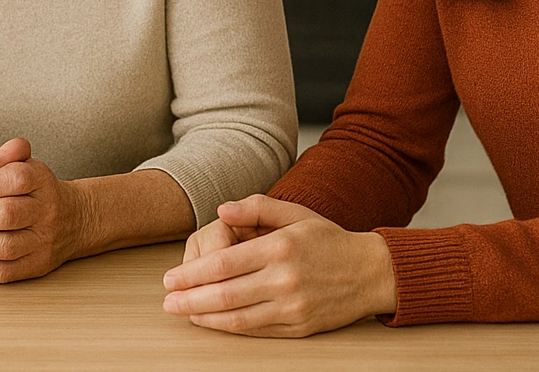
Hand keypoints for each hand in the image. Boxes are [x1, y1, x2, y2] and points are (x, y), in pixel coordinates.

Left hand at [0, 138, 82, 282]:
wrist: (67, 218)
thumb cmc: (27, 187)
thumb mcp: (11, 163)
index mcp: (41, 179)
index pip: (15, 178)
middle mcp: (47, 210)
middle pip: (8, 214)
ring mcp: (44, 240)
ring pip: (6, 246)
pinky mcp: (37, 265)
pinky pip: (6, 272)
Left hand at [161, 195, 396, 336]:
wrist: (371, 272)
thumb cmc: (328, 240)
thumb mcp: (296, 213)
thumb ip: (257, 207)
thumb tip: (221, 209)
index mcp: (279, 247)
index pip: (223, 264)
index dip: (191, 274)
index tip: (170, 278)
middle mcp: (284, 279)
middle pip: (224, 295)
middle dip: (189, 299)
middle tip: (167, 301)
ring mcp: (292, 306)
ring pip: (237, 318)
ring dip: (205, 318)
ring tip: (184, 313)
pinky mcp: (299, 327)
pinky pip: (257, 330)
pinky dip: (230, 328)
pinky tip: (214, 323)